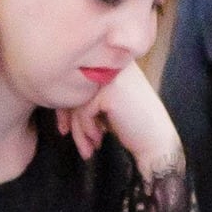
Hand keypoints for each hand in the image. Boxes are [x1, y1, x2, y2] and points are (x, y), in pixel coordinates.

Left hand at [61, 62, 186, 187]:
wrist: (157, 143)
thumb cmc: (133, 126)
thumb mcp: (106, 105)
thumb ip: (86, 95)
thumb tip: (54, 97)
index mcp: (112, 65)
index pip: (77, 78)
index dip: (67, 103)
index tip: (64, 125)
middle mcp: (112, 66)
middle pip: (74, 87)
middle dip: (67, 115)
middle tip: (65, 133)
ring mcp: (112, 77)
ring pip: (76, 100)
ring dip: (78, 128)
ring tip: (86, 147)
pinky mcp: (110, 92)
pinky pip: (83, 111)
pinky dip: (87, 130)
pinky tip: (98, 140)